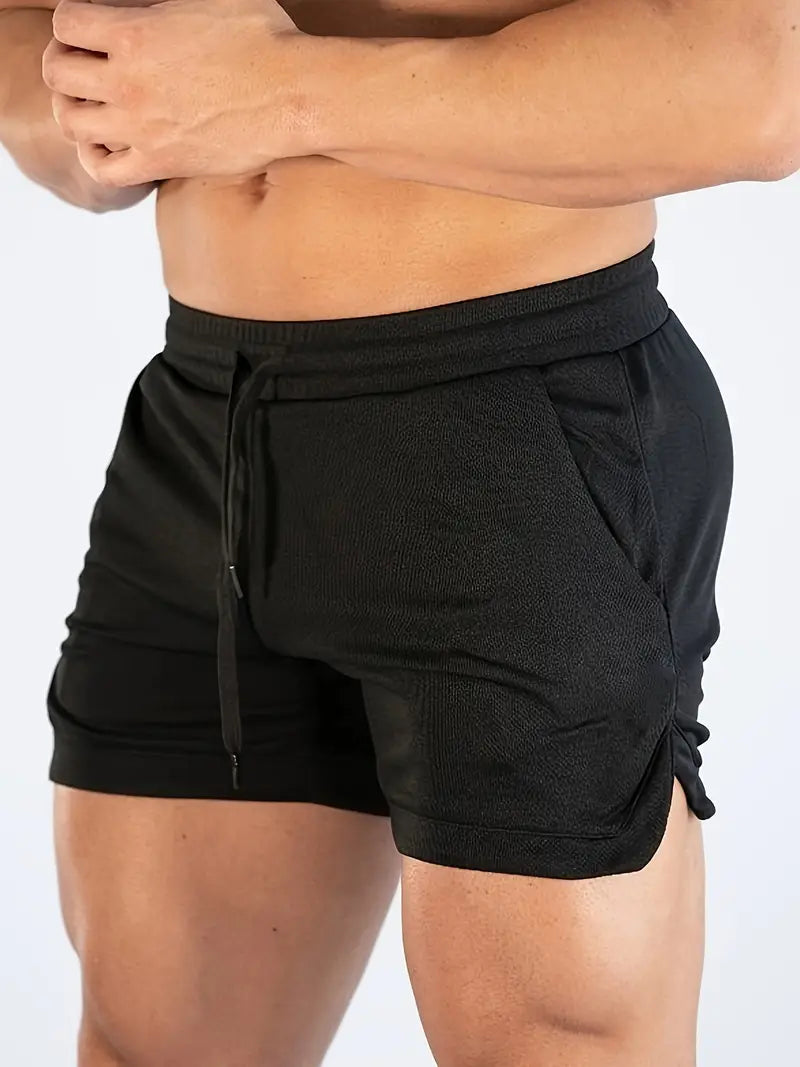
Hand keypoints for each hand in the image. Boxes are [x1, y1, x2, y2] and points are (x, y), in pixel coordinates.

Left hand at [41, 0, 308, 186]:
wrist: (294, 96)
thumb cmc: (265, 39)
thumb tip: (151, 3)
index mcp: (134, 32)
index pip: (66, 22)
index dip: (74, 23)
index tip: (92, 31)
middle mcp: (128, 82)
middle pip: (57, 73)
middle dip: (66, 64)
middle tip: (89, 67)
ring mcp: (141, 127)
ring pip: (71, 121)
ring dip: (76, 109)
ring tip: (95, 106)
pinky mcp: (161, 163)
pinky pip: (102, 169)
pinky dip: (95, 156)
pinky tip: (111, 143)